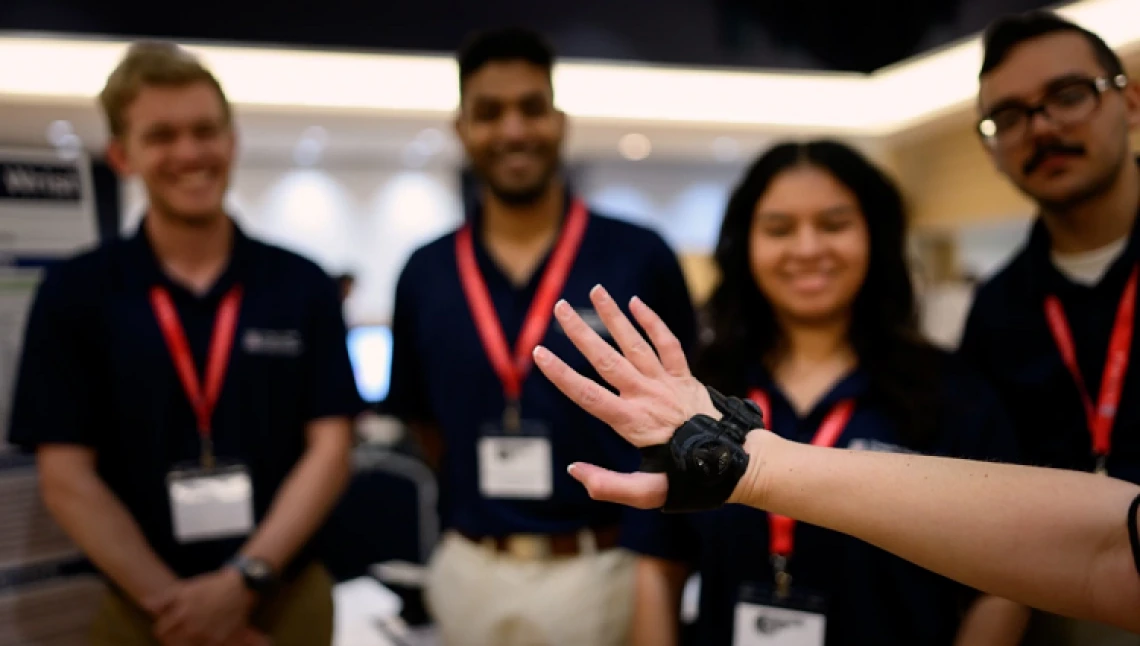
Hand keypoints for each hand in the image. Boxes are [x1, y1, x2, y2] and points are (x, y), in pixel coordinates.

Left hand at [143, 568, 260, 645]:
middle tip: (180, 630)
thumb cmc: (210, 586)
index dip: (162, 627)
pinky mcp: (220, 640)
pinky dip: (203, 643)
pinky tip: (206, 635)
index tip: (168, 625)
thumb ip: (163, 599)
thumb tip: (144, 605)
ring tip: (194, 631)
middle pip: (171, 643)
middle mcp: (192, 627)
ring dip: (187, 641)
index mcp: (181, 614)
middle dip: (172, 637)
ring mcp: (206, 635)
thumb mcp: (185, 588)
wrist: (240, 586)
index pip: (160, 631)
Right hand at [532, 285, 718, 507]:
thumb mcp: (648, 493)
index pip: (589, 395)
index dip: (562, 375)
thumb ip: (609, 485)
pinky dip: (652, 322)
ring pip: (634, 343)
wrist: (737, 463)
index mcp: (632, 422)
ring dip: (614, 316)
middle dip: (580, 332)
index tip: (540, 353)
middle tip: (559, 307)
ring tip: (596, 290)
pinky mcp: (685, 377)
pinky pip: (667, 343)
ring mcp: (667, 383)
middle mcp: (646, 396)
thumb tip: (574, 470)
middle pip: (606, 359)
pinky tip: (636, 303)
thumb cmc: (689, 480)